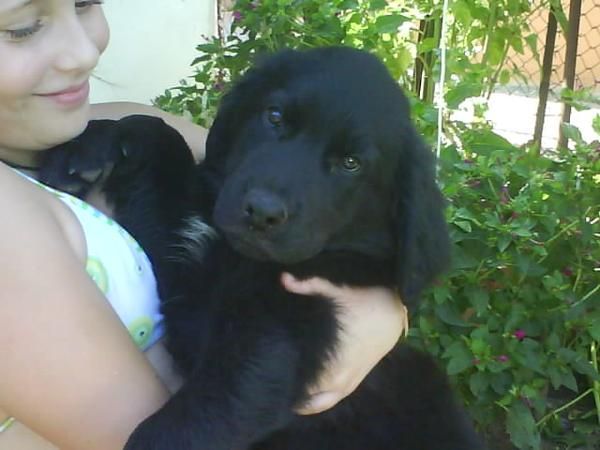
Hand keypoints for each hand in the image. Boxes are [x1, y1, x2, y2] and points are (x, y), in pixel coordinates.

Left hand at [281, 273, 408, 414]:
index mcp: (343, 353)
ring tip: (305, 406)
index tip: (289, 397)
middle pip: (331, 394)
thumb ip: (309, 285)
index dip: (307, 392)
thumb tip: (283, 278)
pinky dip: (337, 394)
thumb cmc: (365, 299)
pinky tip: (327, 395)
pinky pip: (351, 387)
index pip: (322, 381)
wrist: (396, 305)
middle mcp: (352, 366)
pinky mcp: (367, 365)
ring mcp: (361, 368)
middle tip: (293, 406)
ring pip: (342, 393)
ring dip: (324, 401)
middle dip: (312, 403)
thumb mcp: (337, 290)